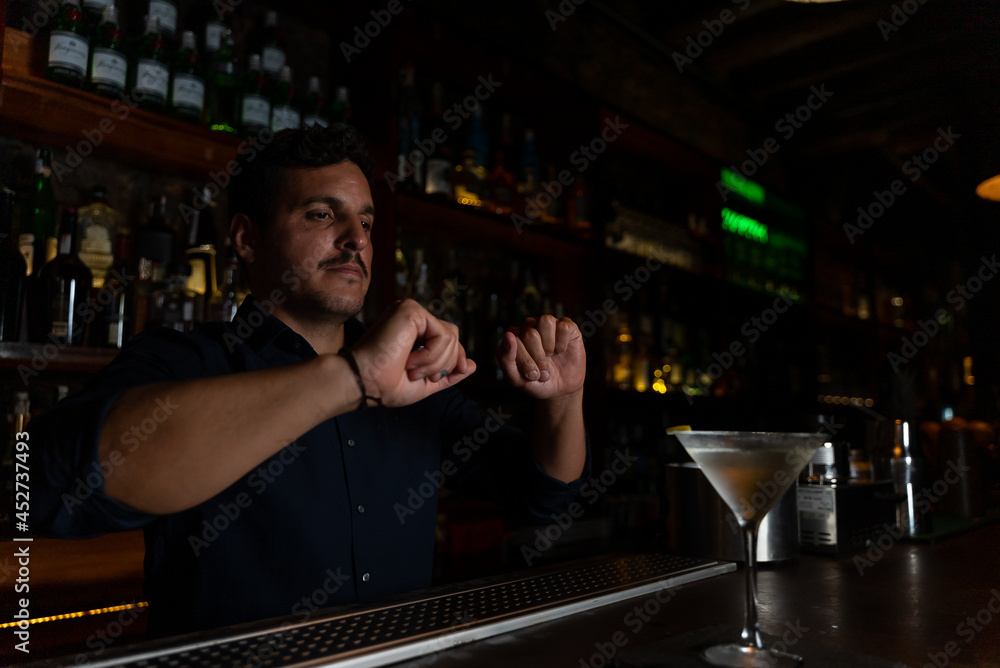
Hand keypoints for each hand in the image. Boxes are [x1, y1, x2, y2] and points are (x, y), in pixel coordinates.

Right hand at [351, 299, 475, 406]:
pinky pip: (442, 334)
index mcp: (413, 331)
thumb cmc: (385, 384)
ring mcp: (410, 311)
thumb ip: (448, 373)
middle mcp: (412, 318)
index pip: (449, 338)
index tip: (451, 375)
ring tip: (412, 370)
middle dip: (446, 363)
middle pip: (453, 336)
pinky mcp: (411, 310)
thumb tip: (473, 365)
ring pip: (451, 335)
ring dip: (437, 362)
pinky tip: (410, 361)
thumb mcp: (425, 382)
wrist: (364, 382)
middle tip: (420, 376)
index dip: (456, 358)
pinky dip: (432, 355)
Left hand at [497, 315, 585, 400]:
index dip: (525, 361)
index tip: (532, 375)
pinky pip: (563, 326)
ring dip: (549, 345)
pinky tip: (562, 350)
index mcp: (515, 336)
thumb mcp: (516, 378)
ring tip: (551, 355)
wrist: (562, 390)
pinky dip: (563, 343)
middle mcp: (530, 327)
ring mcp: (548, 325)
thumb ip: (505, 358)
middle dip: (538, 357)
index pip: (514, 339)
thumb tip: (508, 335)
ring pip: (545, 321)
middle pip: (530, 333)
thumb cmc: (537, 382)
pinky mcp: (567, 326)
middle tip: (543, 370)